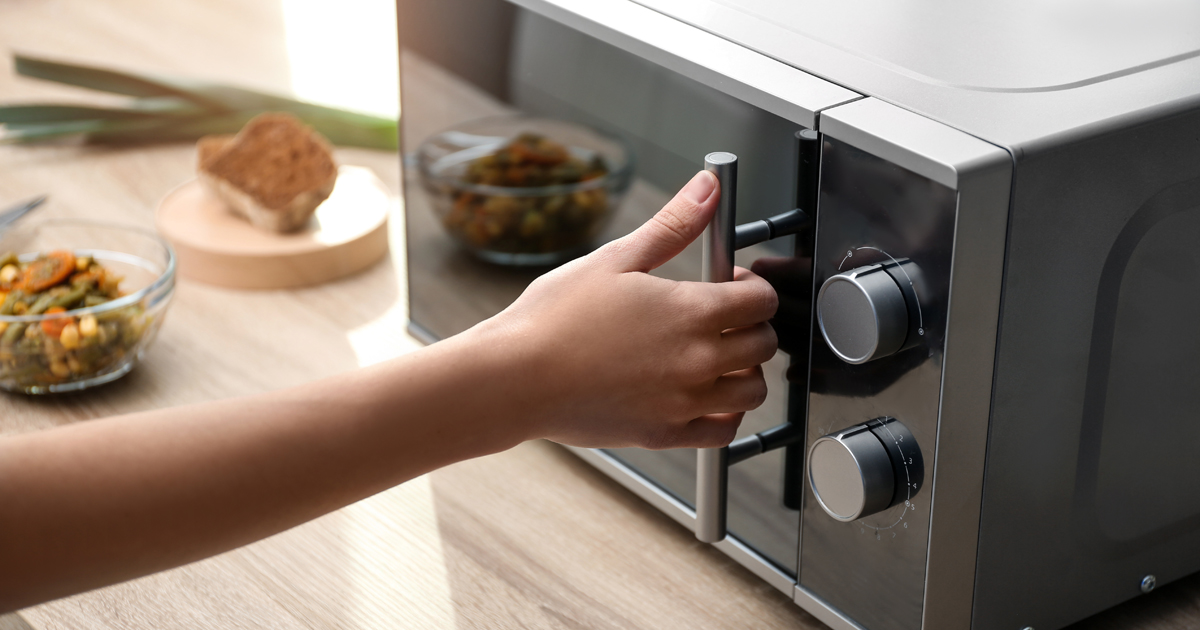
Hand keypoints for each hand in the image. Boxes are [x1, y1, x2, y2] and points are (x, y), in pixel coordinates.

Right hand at [479, 170, 778, 449]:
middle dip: (751, 325)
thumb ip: (672, 224)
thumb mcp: (616, 259)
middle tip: (722, 317)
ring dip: (746, 370)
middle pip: (764, 344)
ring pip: (752, 391)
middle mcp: (697, 360)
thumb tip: (707, 187)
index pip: (761, 300)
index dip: (751, 286)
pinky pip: (723, 431)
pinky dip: (727, 415)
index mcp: (691, 312)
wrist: (516, 377)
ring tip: (718, 356)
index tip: (729, 284)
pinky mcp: (665, 433)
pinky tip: (707, 396)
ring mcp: (684, 402)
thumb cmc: (555, 319)